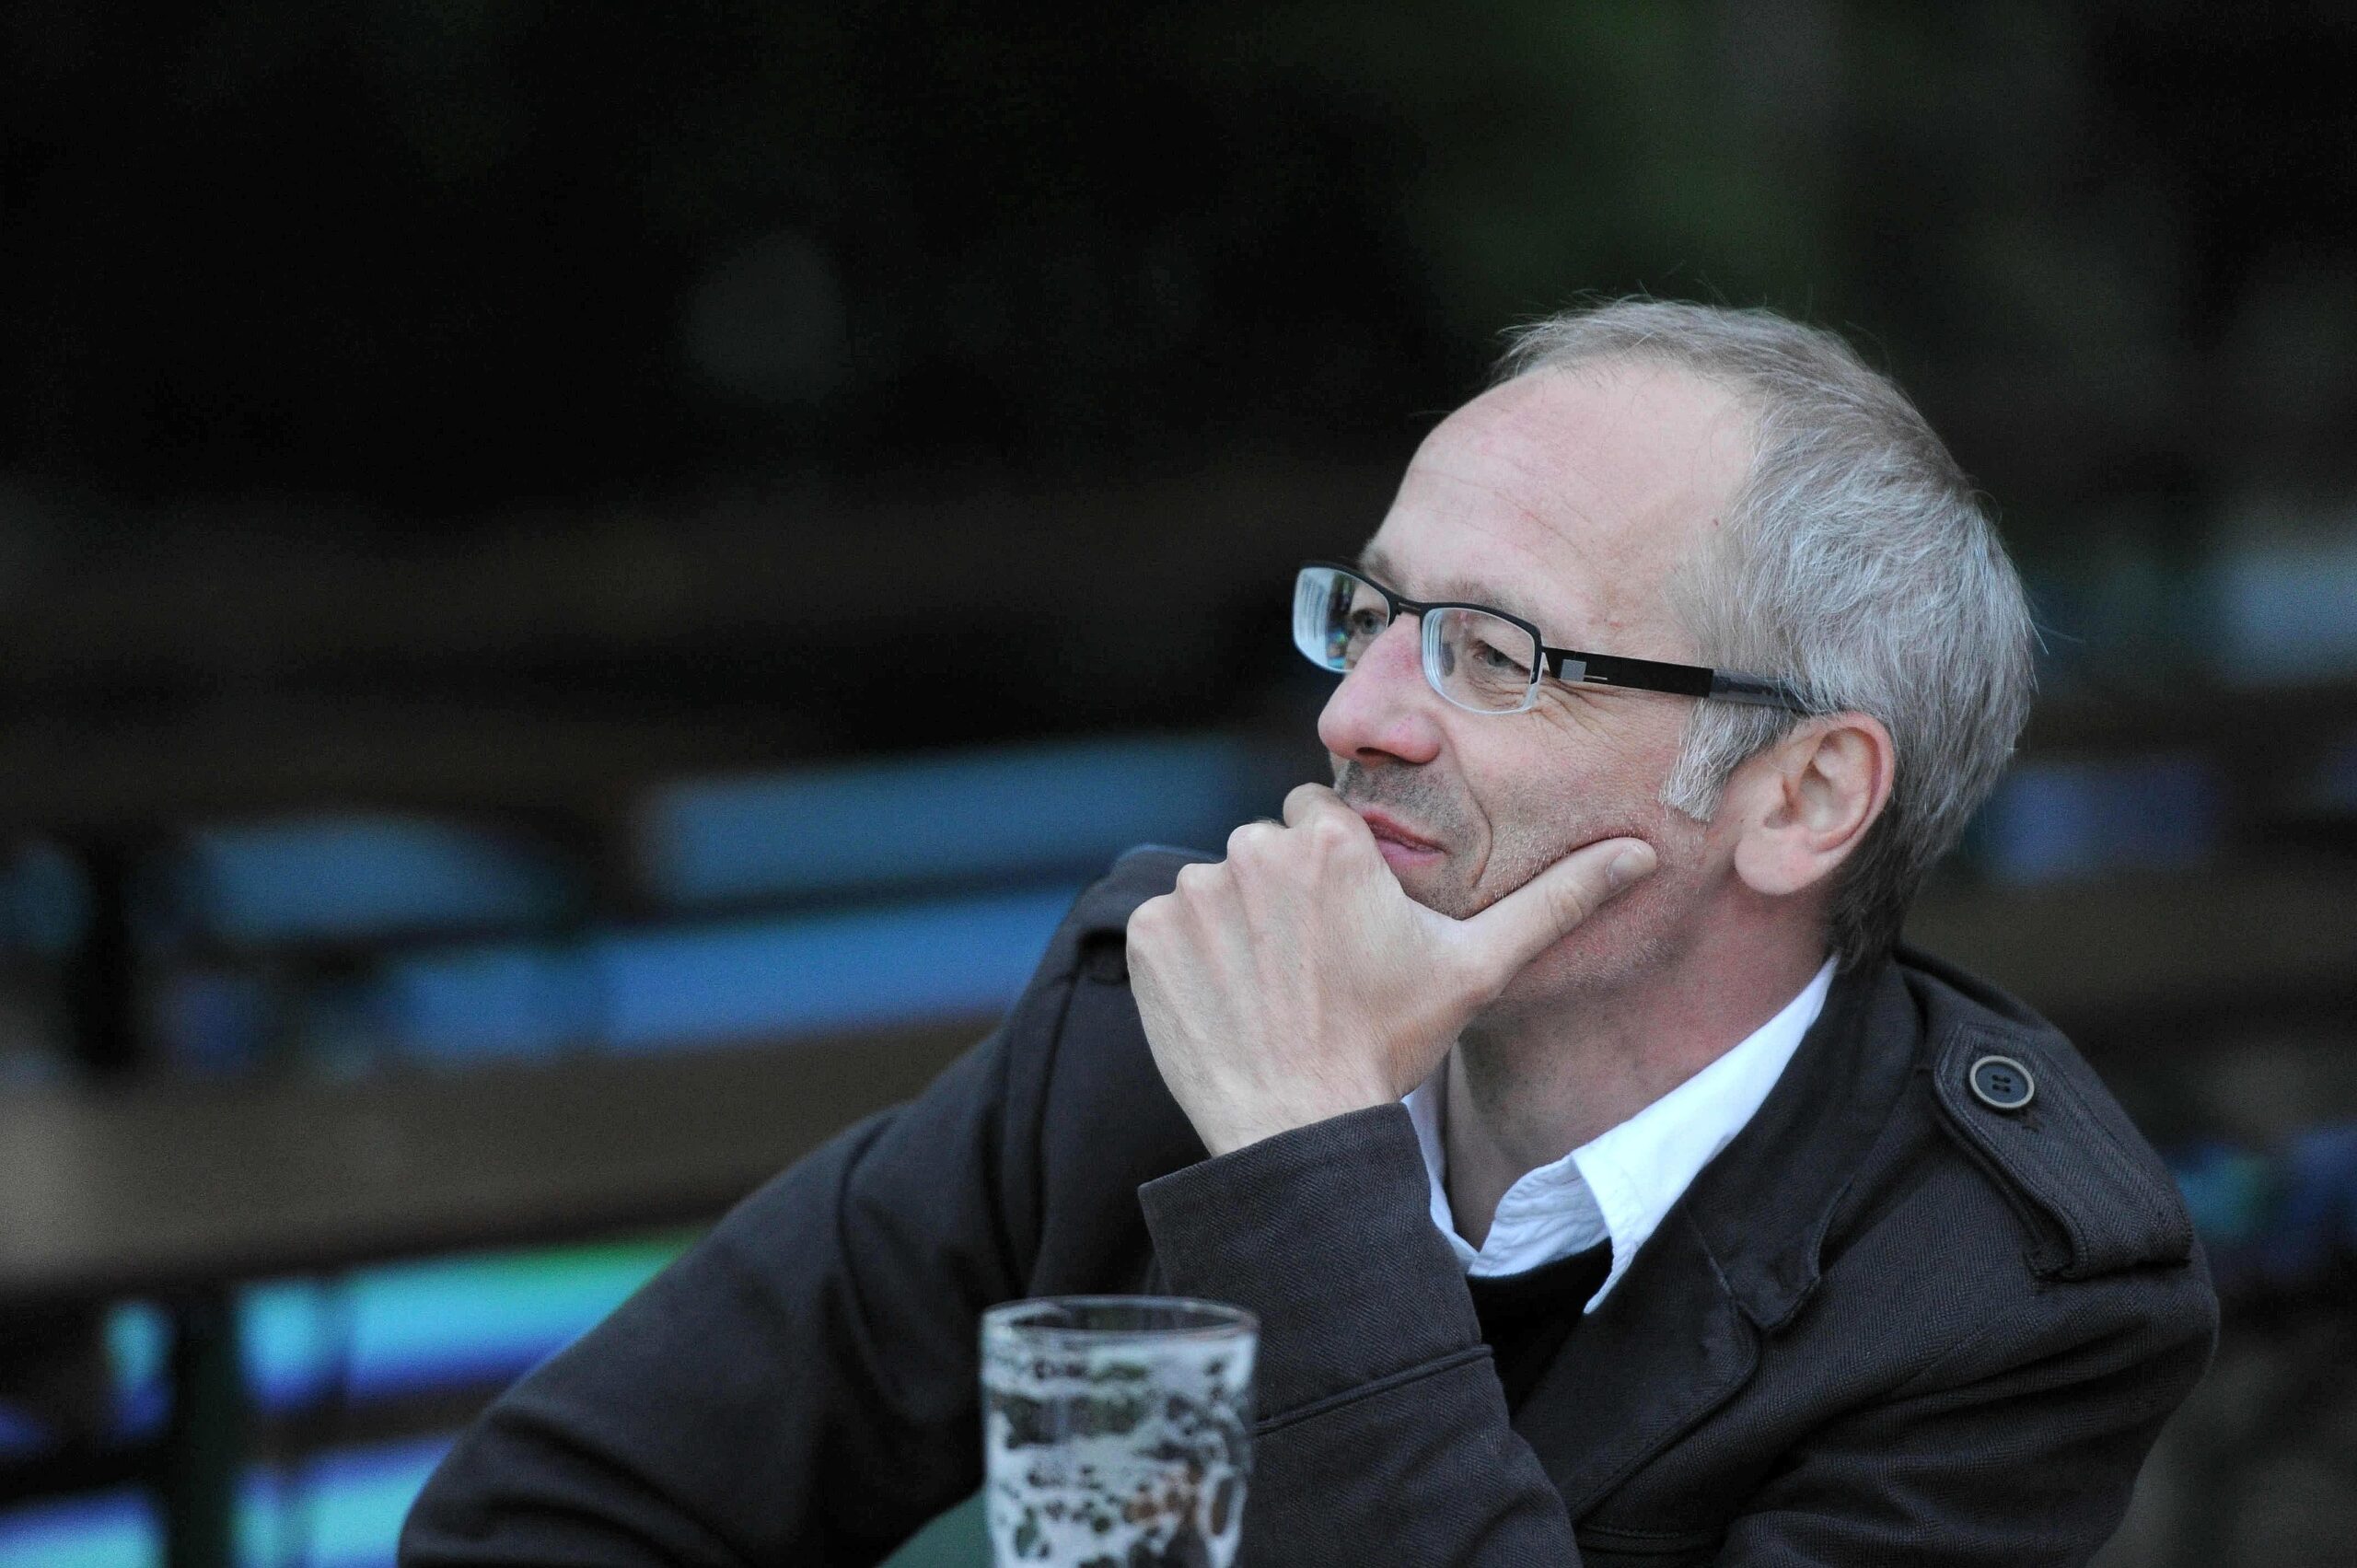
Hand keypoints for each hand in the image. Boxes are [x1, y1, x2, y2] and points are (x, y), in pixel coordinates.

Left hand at [1124, 782, 1657, 1155]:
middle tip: (1313, 965)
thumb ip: (1554, 900)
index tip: (1346, 924)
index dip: (1335, 869)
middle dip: (1286, 893)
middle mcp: (1251, 850)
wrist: (1297, 1127)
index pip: (1318, 816)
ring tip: (1272, 989)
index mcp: (1329, 841)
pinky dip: (1190, 957)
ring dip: (1239, 925)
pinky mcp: (1148, 934)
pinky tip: (1227, 1000)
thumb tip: (1640, 854)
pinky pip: (1169, 923)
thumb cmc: (1388, 1046)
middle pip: (1268, 848)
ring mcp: (1192, 892)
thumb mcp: (1476, 969)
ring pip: (1220, 885)